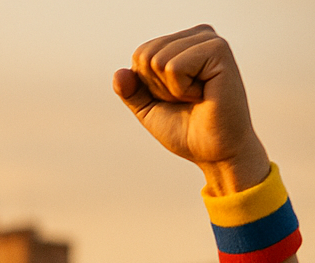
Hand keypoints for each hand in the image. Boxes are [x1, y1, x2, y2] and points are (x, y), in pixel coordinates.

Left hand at [114, 25, 269, 194]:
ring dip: (170, 89)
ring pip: (157, 60)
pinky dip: (181, 89)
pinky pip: (174, 67)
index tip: (175, 98)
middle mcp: (199, 36)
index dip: (148, 85)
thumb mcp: (148, 108)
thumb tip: (118, 73)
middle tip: (186, 99)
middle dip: (157, 86)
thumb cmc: (186, 129)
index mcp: (184, 43)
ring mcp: (210, 40)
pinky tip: (204, 94)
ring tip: (196, 97)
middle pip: (145, 54)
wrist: (215, 151)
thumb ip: (131, 90)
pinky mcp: (219, 50)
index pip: (140, 54)